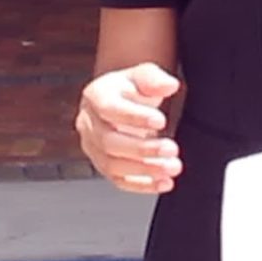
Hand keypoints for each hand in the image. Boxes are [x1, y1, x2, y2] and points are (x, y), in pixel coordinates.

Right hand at [76, 63, 183, 195]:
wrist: (123, 102)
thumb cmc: (132, 89)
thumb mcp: (143, 75)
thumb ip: (154, 78)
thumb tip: (169, 85)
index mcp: (96, 96)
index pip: (109, 109)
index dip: (134, 117)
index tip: (160, 121)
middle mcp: (89, 124)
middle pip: (109, 142)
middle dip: (142, 149)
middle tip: (170, 148)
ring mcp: (94, 148)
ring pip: (112, 165)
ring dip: (144, 169)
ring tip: (172, 166)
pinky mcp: (104, 166)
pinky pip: (119, 181)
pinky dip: (142, 185)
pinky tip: (164, 182)